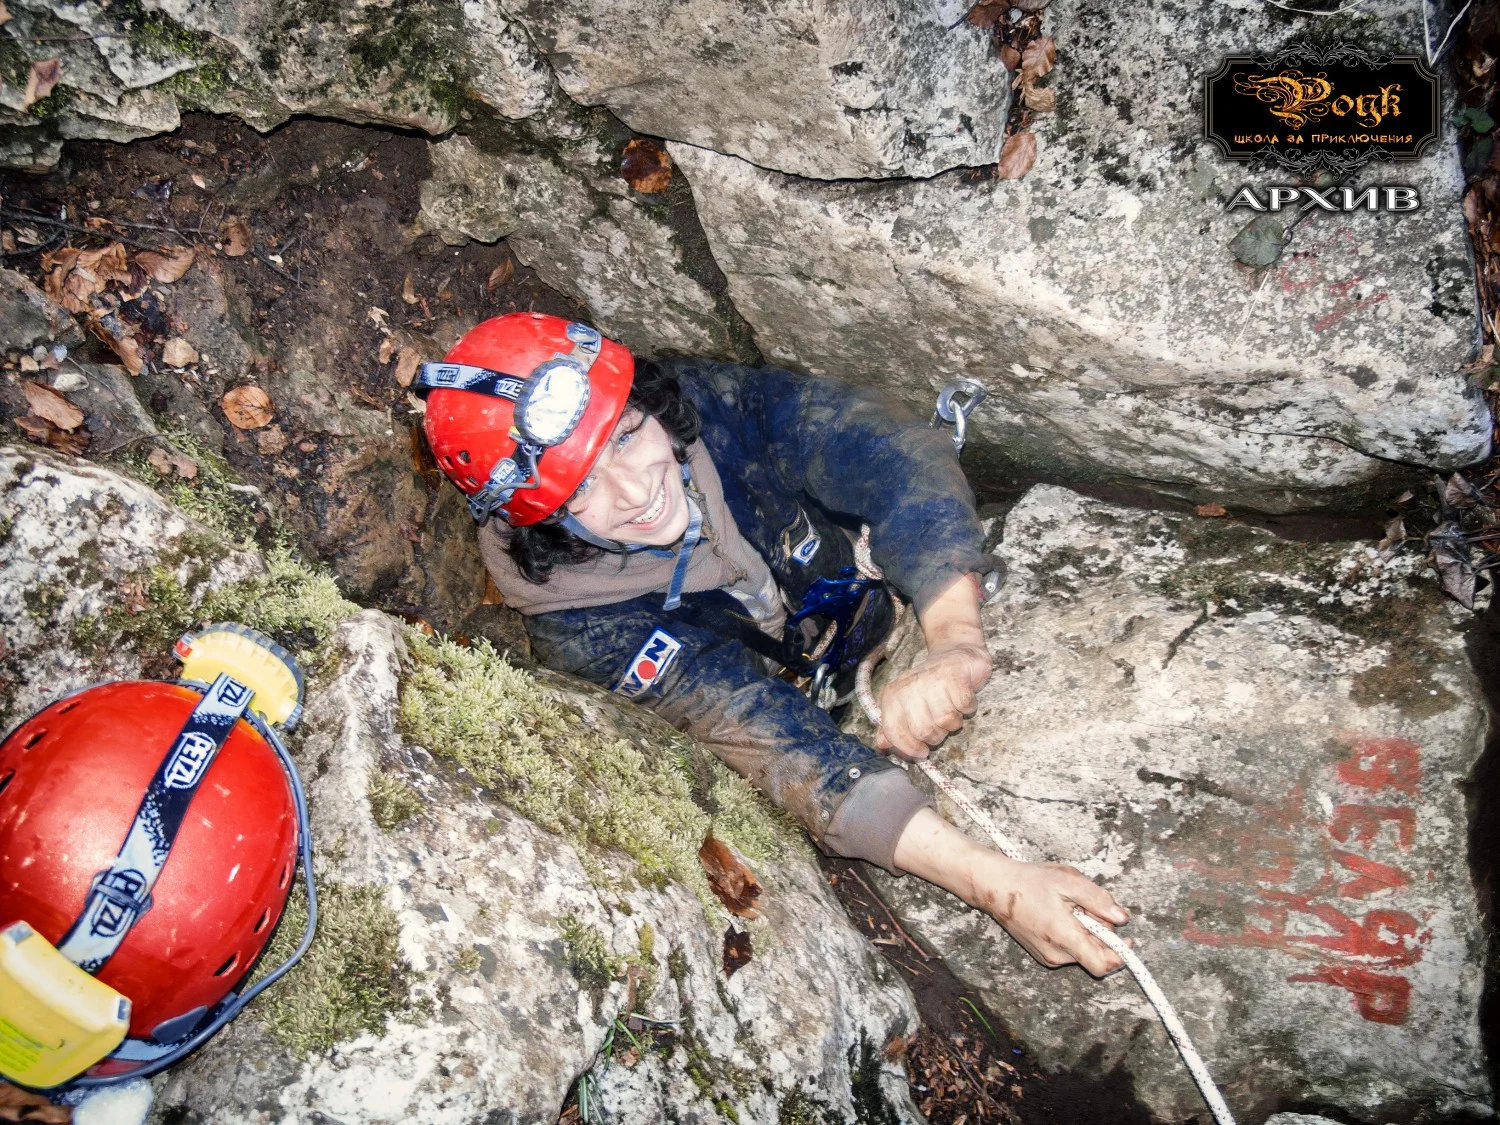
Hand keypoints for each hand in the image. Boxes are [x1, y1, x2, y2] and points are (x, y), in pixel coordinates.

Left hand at [875, 641, 991, 758]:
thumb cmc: (930, 687)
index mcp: (892, 696)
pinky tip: (962, 700)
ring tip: (951, 710)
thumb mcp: (905, 705)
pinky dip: (967, 708)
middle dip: (936, 736)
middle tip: (939, 726)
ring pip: (946, 721)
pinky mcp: (955, 676)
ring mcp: (933, 680)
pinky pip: (964, 707)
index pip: (894, 731)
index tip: (921, 752)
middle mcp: (909, 686)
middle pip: (924, 731)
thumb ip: (893, 727)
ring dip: (953, 722)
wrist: (954, 654)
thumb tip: (882, 746)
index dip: (908, 748)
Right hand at [968, 852, 1129, 976]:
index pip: (1102, 965)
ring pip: (1083, 951)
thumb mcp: (1068, 881)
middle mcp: (1057, 954)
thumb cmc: (1029, 881)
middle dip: (1101, 933)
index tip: (1126, 938)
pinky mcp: (1043, 955)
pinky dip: (1074, 935)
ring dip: (1087, 933)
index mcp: (1064, 936)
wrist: (994, 887)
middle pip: (1096, 955)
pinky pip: (1070, 950)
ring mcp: (1048, 957)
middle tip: (1087, 906)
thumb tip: (1122, 918)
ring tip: (1069, 906)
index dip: (1120, 955)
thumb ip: (1098, 900)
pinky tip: (1060, 913)